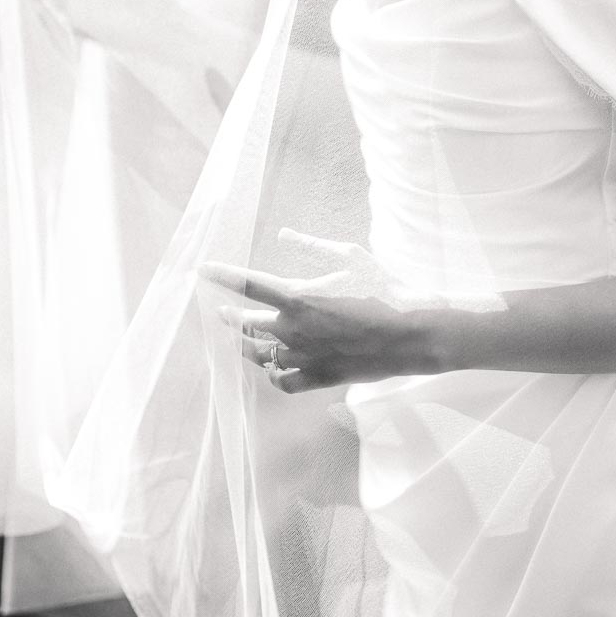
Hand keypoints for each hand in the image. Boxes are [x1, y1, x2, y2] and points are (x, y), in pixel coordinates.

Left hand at [197, 227, 440, 393]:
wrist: (412, 331)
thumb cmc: (383, 287)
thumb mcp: (349, 255)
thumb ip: (311, 247)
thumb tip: (284, 235)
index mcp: (297, 296)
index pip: (246, 284)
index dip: (222, 275)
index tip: (203, 270)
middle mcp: (293, 329)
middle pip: (245, 325)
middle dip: (229, 316)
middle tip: (219, 312)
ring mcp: (304, 357)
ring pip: (260, 356)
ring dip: (246, 347)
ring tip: (239, 341)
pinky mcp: (320, 377)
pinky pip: (284, 381)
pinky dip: (274, 374)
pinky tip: (273, 367)